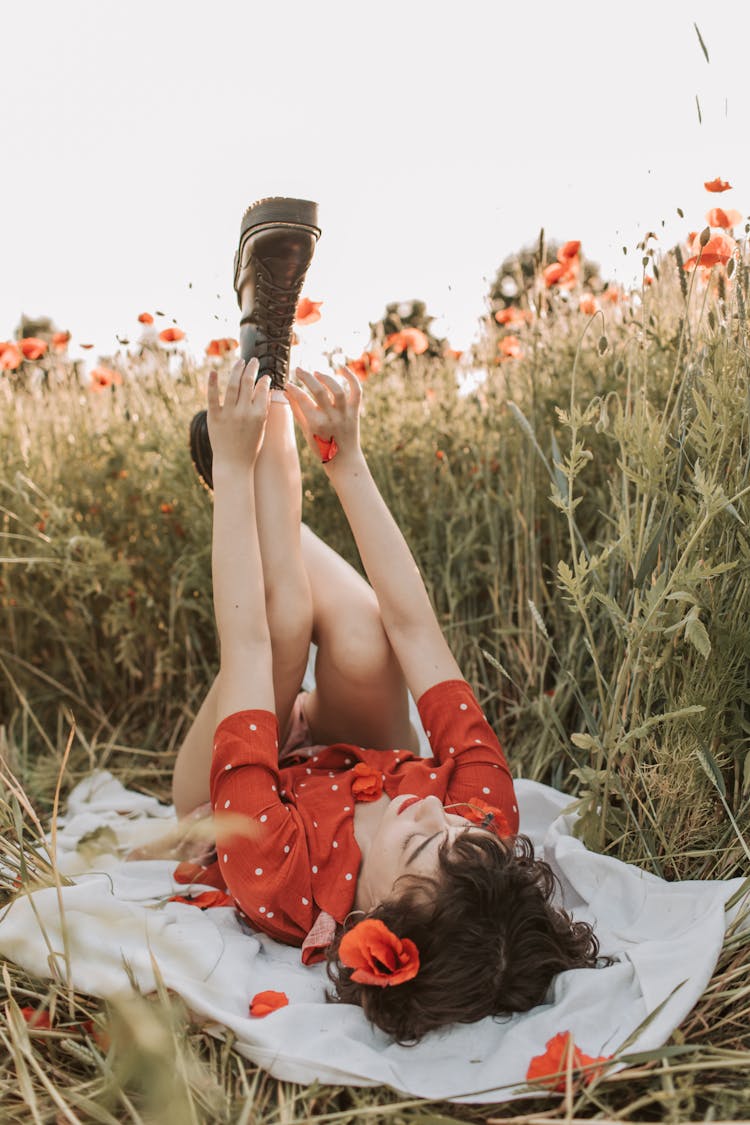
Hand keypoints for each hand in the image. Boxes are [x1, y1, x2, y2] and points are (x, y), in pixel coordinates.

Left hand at [207, 357, 270, 473]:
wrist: (233, 463)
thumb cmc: (249, 446)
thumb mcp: (261, 427)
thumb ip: (263, 408)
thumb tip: (266, 388)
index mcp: (258, 415)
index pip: (262, 390)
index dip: (263, 379)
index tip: (264, 375)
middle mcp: (244, 412)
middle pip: (248, 383)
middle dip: (251, 368)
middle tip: (253, 360)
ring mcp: (228, 414)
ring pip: (232, 386)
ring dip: (236, 370)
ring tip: (240, 362)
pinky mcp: (214, 417)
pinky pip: (212, 397)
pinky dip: (213, 383)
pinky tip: (214, 371)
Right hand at [285, 365, 361, 468]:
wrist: (344, 460)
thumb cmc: (321, 447)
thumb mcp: (306, 430)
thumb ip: (296, 410)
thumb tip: (286, 392)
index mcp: (316, 423)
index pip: (302, 399)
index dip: (293, 389)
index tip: (287, 384)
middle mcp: (331, 417)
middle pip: (318, 390)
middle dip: (305, 377)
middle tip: (298, 369)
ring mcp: (345, 414)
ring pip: (337, 389)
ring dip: (326, 377)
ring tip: (316, 373)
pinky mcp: (355, 412)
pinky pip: (357, 391)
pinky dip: (352, 378)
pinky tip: (342, 368)